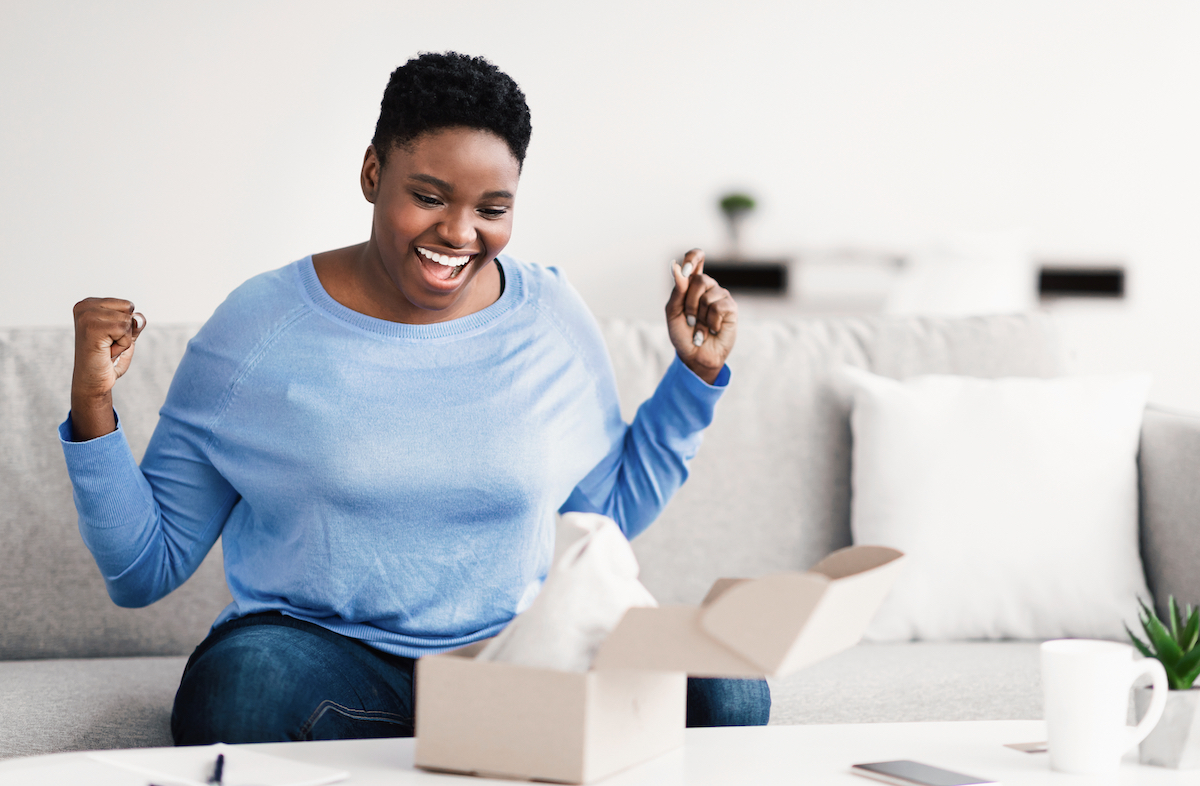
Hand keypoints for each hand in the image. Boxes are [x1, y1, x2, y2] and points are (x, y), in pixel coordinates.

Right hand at [70, 298, 146, 439]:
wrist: (93, 381)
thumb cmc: (108, 358)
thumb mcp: (126, 335)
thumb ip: (135, 322)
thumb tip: (139, 318)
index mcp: (89, 304)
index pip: (127, 305)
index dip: (125, 325)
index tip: (109, 337)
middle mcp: (84, 306)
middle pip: (128, 309)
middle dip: (126, 331)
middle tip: (108, 344)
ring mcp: (86, 316)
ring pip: (127, 320)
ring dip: (124, 339)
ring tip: (107, 348)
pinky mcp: (92, 328)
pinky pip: (124, 330)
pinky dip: (122, 345)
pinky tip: (107, 352)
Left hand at [665, 249, 737, 384]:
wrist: (695, 356)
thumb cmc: (683, 334)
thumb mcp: (673, 312)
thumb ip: (677, 290)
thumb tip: (678, 268)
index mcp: (692, 284)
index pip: (695, 257)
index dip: (693, 256)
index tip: (689, 266)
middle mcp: (708, 287)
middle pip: (699, 279)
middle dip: (690, 303)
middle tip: (690, 319)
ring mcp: (721, 296)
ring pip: (708, 295)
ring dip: (699, 317)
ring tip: (700, 327)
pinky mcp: (731, 308)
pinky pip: (718, 308)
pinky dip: (710, 323)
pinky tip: (712, 329)